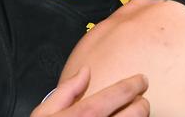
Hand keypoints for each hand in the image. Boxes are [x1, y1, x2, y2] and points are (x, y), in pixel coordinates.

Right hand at [31, 67, 148, 116]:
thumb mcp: (44, 114)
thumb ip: (66, 91)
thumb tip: (85, 72)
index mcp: (82, 116)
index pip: (116, 95)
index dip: (132, 85)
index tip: (141, 80)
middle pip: (135, 113)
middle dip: (141, 104)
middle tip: (140, 100)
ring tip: (135, 115)